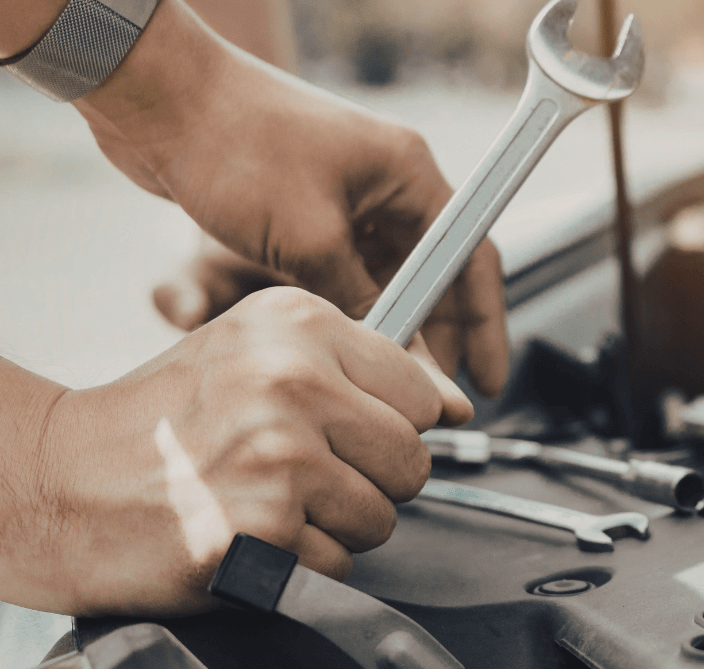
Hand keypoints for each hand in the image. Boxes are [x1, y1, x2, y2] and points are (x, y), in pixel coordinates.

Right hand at [27, 287, 467, 616]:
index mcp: (298, 325)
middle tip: (301, 473)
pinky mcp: (265, 531)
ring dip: (336, 525)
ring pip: (384, 517)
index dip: (394, 423)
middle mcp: (293, 382)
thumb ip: (361, 369)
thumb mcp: (255, 352)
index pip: (424, 390)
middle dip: (370, 479)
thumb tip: (459, 405)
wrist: (59, 481)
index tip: (350, 432)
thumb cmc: (161, 419)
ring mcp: (280, 458)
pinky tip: (249, 532)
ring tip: (268, 499)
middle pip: (414, 459)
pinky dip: (302, 563)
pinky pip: (340, 563)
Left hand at [76, 0, 509, 396]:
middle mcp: (388, 181)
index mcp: (409, 172)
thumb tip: (396, 354)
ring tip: (390, 377)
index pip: (472, 254)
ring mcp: (347, 192)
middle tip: (437, 393)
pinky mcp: (307, 204)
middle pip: (436, 270)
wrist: (157, 97)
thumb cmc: (237, 146)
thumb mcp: (309, 239)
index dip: (485, 322)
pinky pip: (347, 265)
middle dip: (440, 333)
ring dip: (393, 321)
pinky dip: (353, 303)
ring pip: (389, 273)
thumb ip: (361, 300)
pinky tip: (347, 341)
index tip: (488, 377)